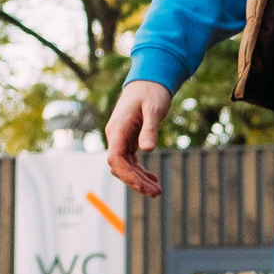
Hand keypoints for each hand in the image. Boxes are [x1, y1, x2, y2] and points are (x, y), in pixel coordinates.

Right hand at [105, 79, 172, 196]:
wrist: (148, 79)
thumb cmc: (151, 92)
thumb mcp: (154, 109)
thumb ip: (150, 129)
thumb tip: (148, 150)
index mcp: (117, 129)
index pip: (115, 159)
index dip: (128, 176)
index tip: (145, 186)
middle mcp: (115, 136)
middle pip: (119, 167)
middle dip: (136, 182)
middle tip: (157, 193)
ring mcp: (120, 138)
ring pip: (125, 166)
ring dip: (139, 179)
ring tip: (157, 191)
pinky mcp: (127, 139)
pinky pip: (130, 161)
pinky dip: (140, 171)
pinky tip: (152, 178)